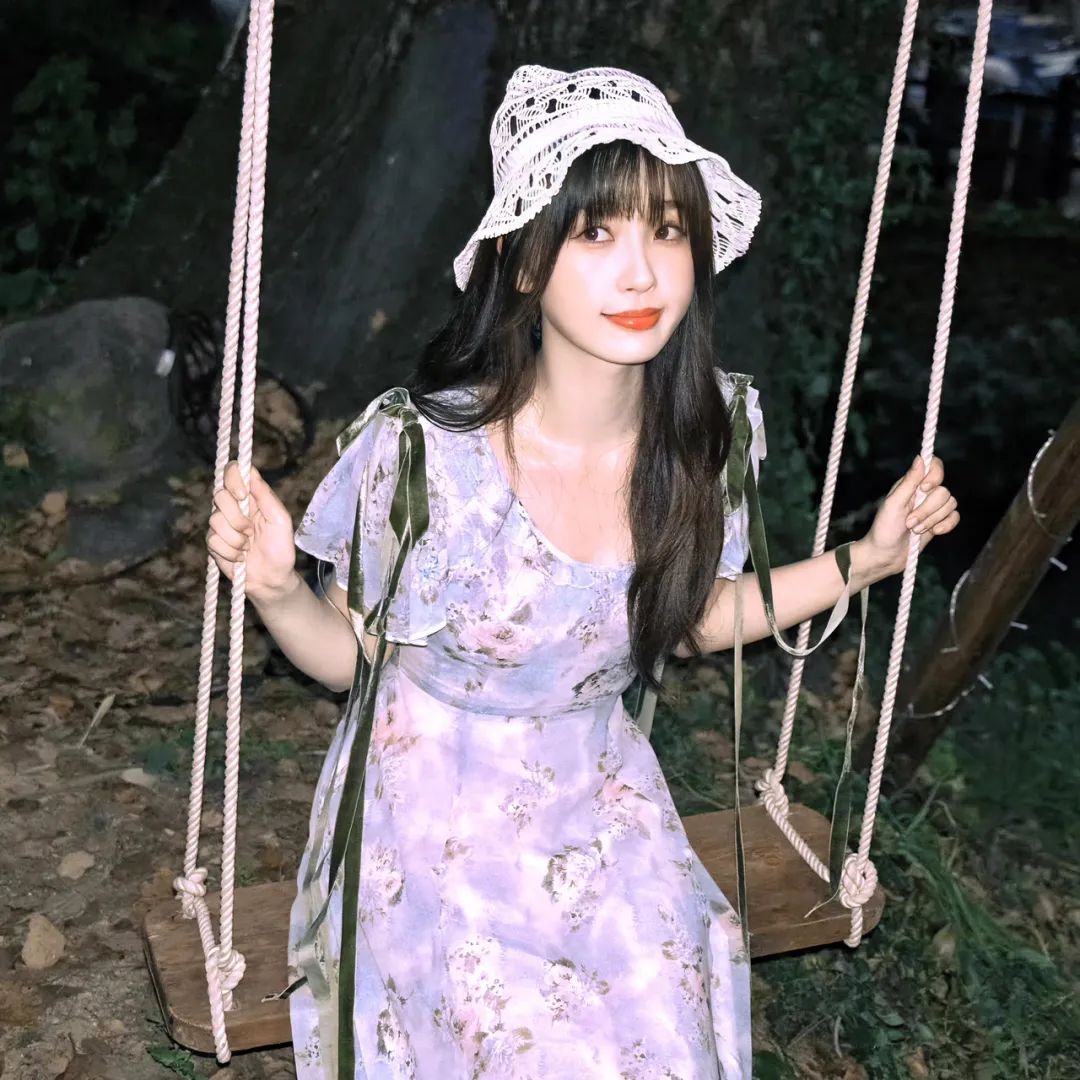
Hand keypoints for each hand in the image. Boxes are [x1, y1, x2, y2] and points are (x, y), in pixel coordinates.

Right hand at [206, 461, 296, 601]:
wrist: (272, 579)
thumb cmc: (280, 548)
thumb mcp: (280, 520)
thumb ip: (266, 496)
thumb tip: (251, 471)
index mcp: (251, 496)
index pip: (233, 472)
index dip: (233, 478)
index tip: (242, 495)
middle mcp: (233, 506)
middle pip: (219, 495)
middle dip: (236, 517)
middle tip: (251, 531)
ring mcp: (221, 524)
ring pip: (215, 519)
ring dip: (236, 538)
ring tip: (248, 546)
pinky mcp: (213, 542)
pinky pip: (213, 539)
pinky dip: (230, 551)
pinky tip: (240, 557)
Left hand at [855, 454, 959, 583]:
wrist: (886, 556)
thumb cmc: (884, 529)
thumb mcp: (893, 504)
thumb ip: (908, 482)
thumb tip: (920, 458)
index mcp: (910, 484)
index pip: (934, 466)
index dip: (935, 475)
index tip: (924, 488)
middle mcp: (923, 493)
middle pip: (943, 491)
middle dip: (927, 510)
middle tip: (909, 522)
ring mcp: (932, 508)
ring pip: (951, 504)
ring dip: (932, 520)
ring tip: (915, 529)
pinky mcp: (939, 522)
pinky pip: (955, 517)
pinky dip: (946, 526)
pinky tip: (933, 533)